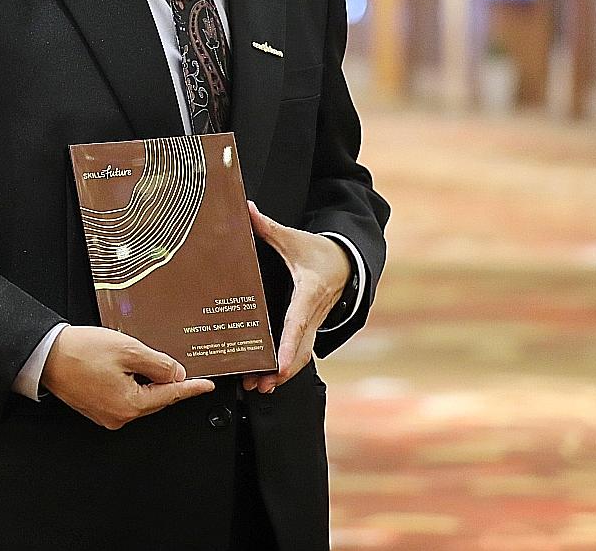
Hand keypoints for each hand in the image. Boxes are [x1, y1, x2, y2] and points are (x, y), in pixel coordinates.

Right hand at [40, 325, 215, 429]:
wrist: (46, 355)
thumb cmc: (79, 352)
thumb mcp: (128, 350)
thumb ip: (158, 364)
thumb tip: (176, 374)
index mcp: (129, 404)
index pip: (170, 395)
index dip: (191, 388)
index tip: (205, 386)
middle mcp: (118, 416)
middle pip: (155, 398)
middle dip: (166, 382)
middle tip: (173, 364)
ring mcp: (106, 415)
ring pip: (139, 398)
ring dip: (146, 382)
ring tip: (138, 359)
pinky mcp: (96, 409)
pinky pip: (123, 398)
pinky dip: (131, 385)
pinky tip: (125, 369)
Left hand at [240, 201, 349, 394]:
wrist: (348, 262)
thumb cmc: (319, 251)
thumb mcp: (294, 239)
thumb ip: (268, 227)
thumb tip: (247, 208)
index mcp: (309, 292)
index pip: (297, 323)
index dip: (287, 345)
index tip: (277, 364)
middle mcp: (314, 313)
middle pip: (299, 348)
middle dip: (281, 369)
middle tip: (259, 384)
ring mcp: (315, 324)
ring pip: (301, 355)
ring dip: (282, 374)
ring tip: (259, 387)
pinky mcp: (311, 329)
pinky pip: (301, 352)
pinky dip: (286, 367)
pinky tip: (269, 378)